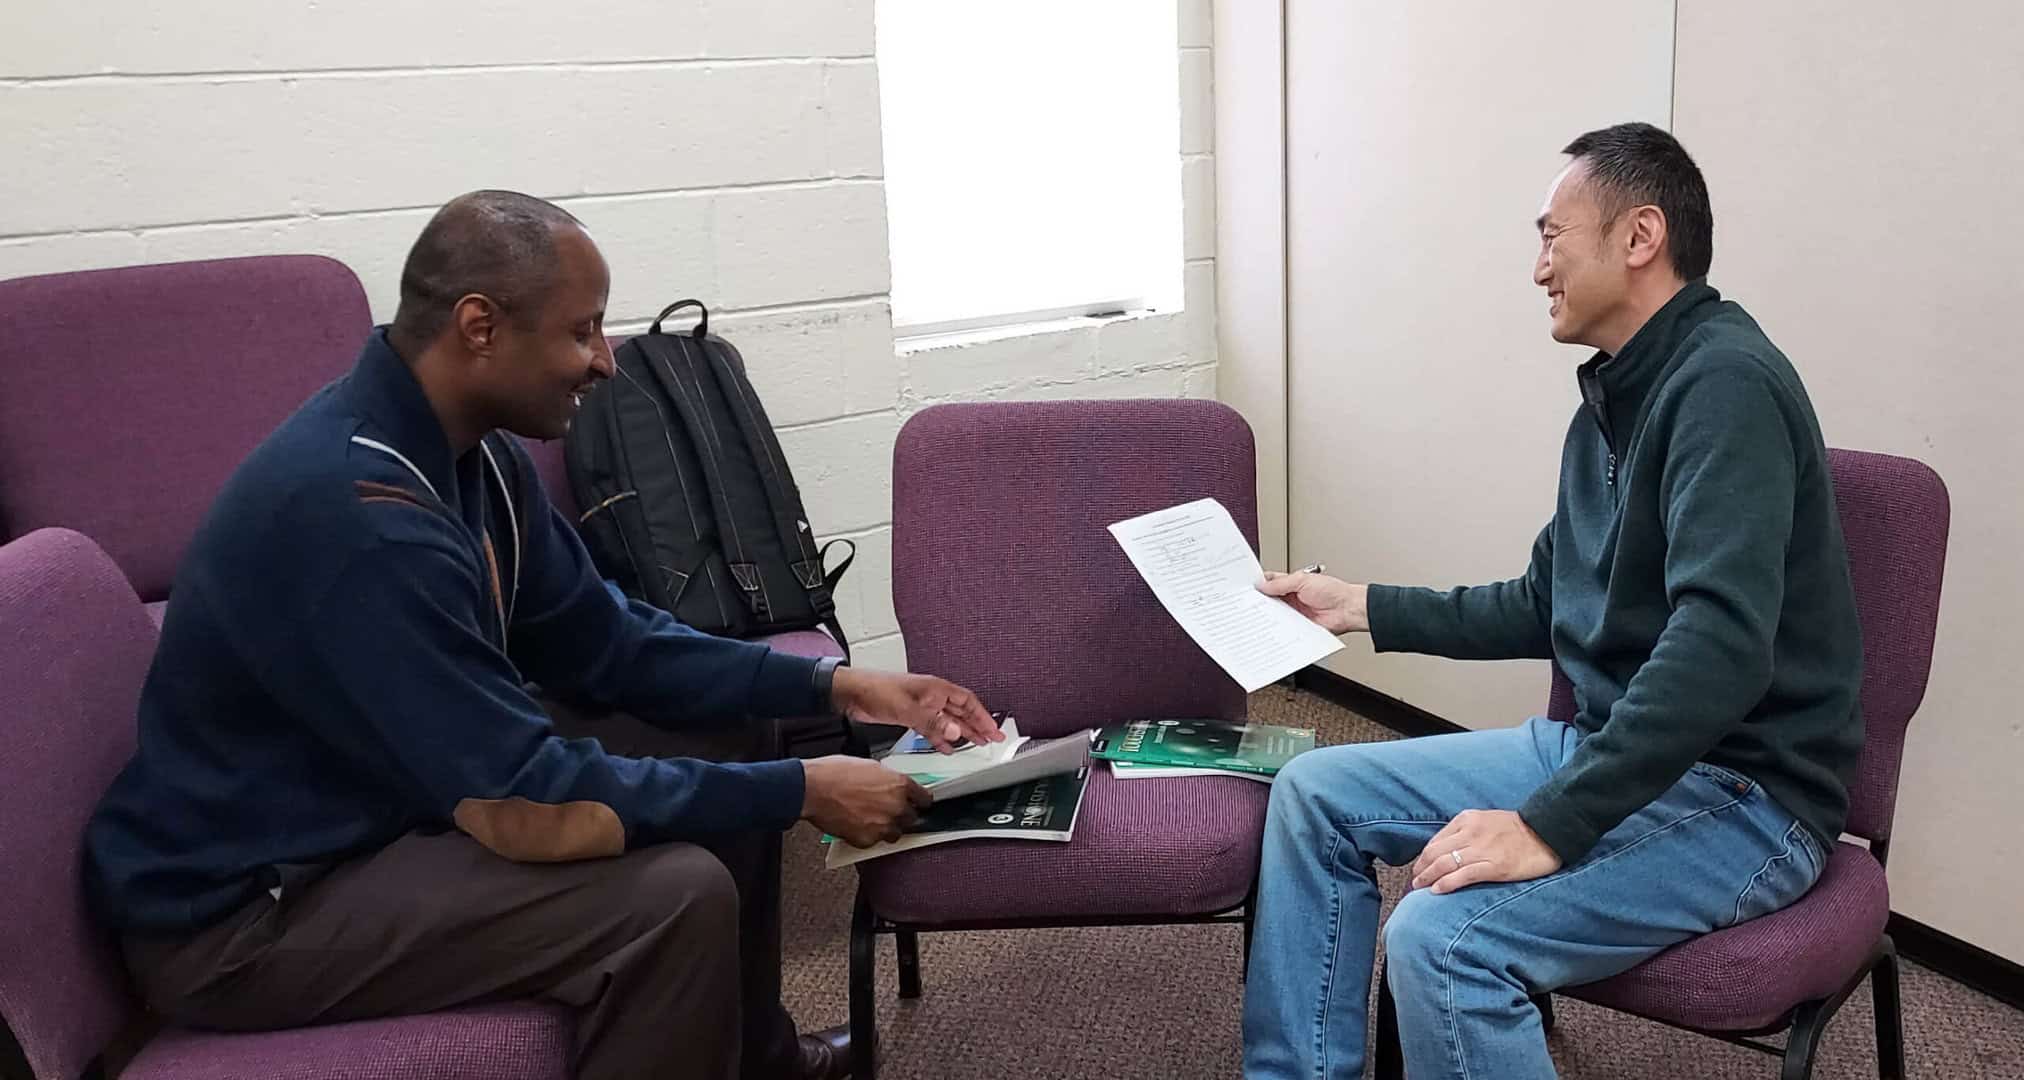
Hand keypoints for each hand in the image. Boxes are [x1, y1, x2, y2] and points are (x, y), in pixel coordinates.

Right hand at [801, 756, 933, 846]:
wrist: (813, 789)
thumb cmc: (835, 773)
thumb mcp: (870, 766)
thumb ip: (888, 779)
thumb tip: (892, 785)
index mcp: (899, 785)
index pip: (925, 799)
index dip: (920, 801)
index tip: (918, 803)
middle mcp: (895, 807)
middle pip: (912, 819)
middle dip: (902, 815)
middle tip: (887, 809)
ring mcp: (882, 826)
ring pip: (895, 833)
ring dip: (887, 827)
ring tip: (871, 818)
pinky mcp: (867, 840)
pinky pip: (874, 841)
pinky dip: (868, 835)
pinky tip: (857, 823)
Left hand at [831, 668, 1003, 752]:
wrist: (852, 693)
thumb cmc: (877, 690)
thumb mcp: (908, 709)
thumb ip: (933, 722)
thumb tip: (956, 732)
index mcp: (936, 689)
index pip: (968, 702)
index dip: (983, 716)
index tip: (994, 730)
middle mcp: (932, 696)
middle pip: (962, 711)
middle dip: (978, 725)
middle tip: (993, 739)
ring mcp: (922, 706)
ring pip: (949, 720)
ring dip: (963, 732)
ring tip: (977, 743)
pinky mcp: (911, 715)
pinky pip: (933, 728)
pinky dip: (942, 737)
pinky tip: (947, 747)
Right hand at [1258, 571, 1368, 633]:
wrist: (1348, 610)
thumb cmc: (1333, 591)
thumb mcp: (1303, 581)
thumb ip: (1281, 583)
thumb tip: (1262, 585)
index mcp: (1291, 583)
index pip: (1270, 582)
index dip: (1258, 583)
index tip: (1246, 587)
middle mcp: (1291, 598)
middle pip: (1269, 599)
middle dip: (1259, 601)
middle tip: (1247, 603)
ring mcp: (1294, 613)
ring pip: (1274, 615)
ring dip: (1266, 615)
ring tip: (1256, 615)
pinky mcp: (1297, 626)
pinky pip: (1283, 628)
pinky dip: (1276, 628)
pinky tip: (1270, 627)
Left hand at [1410, 810, 1560, 893]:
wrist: (1548, 832)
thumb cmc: (1517, 829)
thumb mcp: (1485, 821)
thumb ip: (1465, 831)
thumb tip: (1445, 850)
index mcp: (1467, 819)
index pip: (1436, 840)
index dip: (1423, 857)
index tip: (1418, 868)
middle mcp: (1470, 832)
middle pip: (1435, 853)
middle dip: (1420, 868)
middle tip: (1413, 881)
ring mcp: (1482, 849)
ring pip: (1444, 864)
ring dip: (1427, 877)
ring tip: (1419, 888)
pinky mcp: (1495, 866)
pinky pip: (1463, 875)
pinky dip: (1446, 883)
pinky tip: (1436, 891)